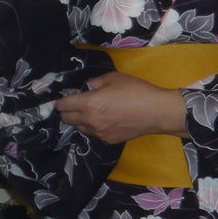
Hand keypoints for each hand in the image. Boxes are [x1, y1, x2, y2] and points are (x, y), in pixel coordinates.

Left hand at [55, 72, 186, 143]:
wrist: (157, 112)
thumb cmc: (136, 91)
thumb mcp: (113, 78)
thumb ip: (95, 82)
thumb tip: (87, 87)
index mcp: (88, 104)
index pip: (62, 106)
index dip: (60, 101)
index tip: (63, 98)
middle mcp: (90, 121)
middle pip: (66, 119)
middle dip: (67, 112)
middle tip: (74, 105)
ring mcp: (99, 133)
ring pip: (79, 128)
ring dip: (80, 120)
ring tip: (90, 112)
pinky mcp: (108, 140)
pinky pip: (94, 134)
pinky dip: (93, 127)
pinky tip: (104, 120)